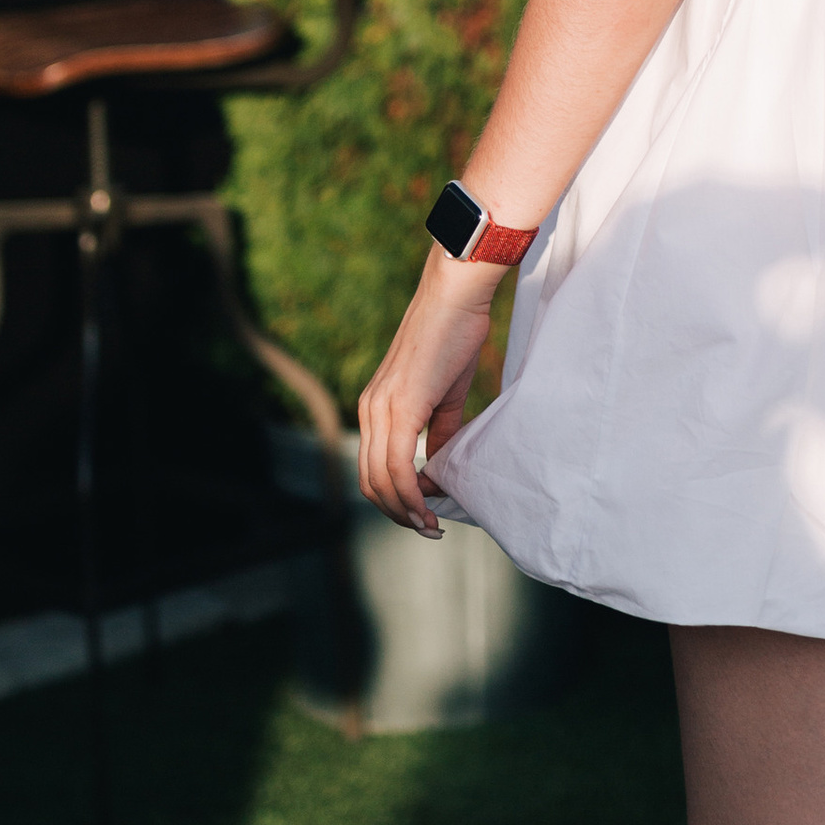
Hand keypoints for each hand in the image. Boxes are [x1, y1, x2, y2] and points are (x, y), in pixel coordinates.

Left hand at [357, 252, 499, 535]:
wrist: (455, 297)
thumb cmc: (453, 337)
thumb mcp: (444, 395)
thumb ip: (438, 432)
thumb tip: (440, 468)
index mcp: (375, 407)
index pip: (371, 469)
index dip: (395, 500)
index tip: (426, 511)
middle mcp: (369, 410)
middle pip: (370, 483)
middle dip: (397, 514)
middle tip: (428, 527)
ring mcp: (380, 408)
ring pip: (380, 481)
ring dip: (404, 510)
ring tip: (431, 523)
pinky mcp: (400, 407)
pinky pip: (399, 466)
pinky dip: (411, 495)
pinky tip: (430, 505)